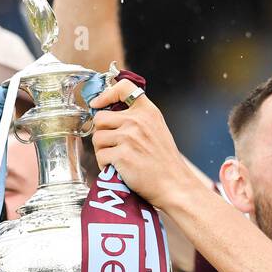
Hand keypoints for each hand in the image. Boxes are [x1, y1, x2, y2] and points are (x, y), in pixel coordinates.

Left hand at [90, 80, 194, 209]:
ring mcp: (129, 138)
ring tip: (116, 159)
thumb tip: (111, 115)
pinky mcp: (121, 155)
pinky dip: (104, 165)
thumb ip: (138, 119)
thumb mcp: (157, 129)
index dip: (106, 94)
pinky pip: (100, 156)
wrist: (174, 184)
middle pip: (100, 118)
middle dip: (102, 133)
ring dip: (102, 150)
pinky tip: (117, 169)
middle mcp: (137, 121)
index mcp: (147, 111)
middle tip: (112, 145)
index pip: (124, 87)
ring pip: (97, 138)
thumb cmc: (164, 161)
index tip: (98, 103)